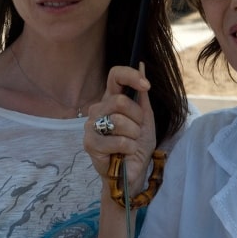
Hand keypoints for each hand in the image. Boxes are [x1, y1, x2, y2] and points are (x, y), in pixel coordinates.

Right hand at [84, 63, 155, 194]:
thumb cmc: (137, 145)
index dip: (131, 76)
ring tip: (130, 143)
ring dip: (133, 135)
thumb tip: (142, 65)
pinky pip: (117, 140)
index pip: (115, 76)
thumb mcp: (146, 118)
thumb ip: (142, 95)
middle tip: (137, 130)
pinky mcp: (90, 143)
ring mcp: (91, 126)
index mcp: (111, 99)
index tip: (146, 86)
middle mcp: (98, 109)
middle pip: (120, 101)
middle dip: (137, 118)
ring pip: (119, 121)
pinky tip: (124, 153)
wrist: (132, 172)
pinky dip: (128, 148)